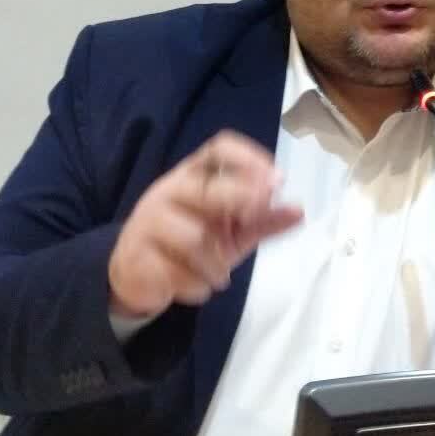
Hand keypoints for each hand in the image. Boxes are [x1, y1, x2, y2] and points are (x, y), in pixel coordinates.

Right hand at [107, 129, 302, 317]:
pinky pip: (176, 272)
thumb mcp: (233, 232)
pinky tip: (194, 286)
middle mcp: (170, 190)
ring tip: (219, 276)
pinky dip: (195, 286)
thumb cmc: (193, 246)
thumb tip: (299, 212)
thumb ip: (263, 220)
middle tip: (259, 211)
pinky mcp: (135, 254)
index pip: (219, 149)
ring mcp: (149, 220)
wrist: (138, 277)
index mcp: (196, 176)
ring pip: (194, 239)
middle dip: (240, 199)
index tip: (277, 179)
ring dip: (216, 264)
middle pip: (206, 188)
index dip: (249, 158)